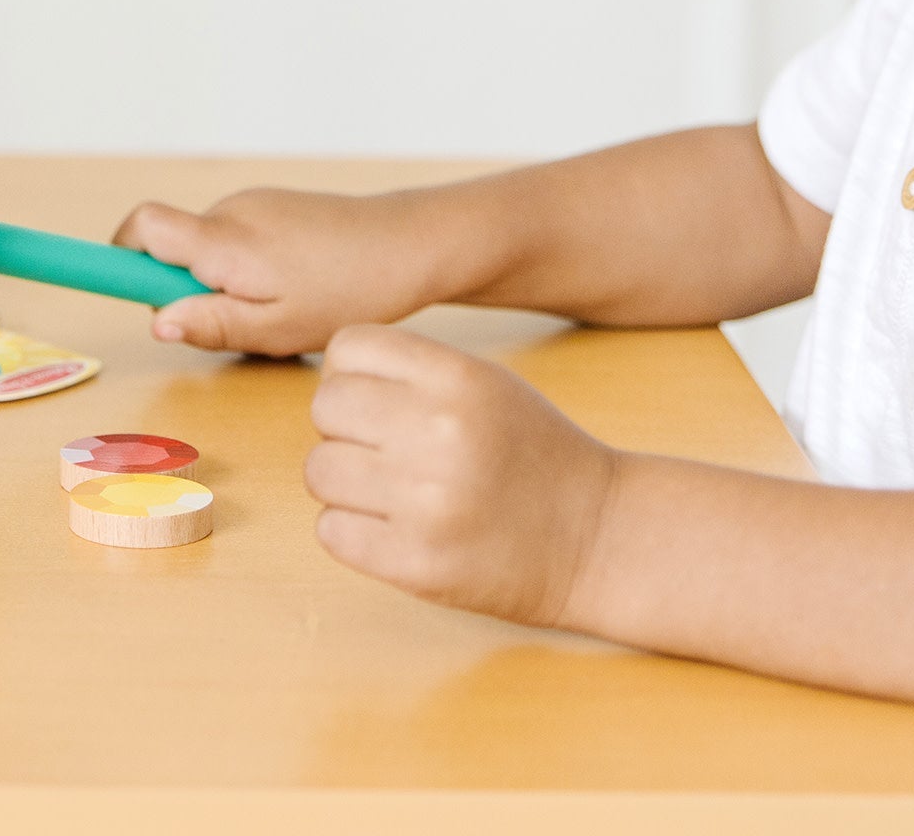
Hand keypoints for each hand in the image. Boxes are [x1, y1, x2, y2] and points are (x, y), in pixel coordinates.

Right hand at [111, 187, 451, 353]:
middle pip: (172, 244)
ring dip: (221, 281)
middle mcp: (231, 212)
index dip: (116, 253)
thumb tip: (154, 322)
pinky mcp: (275, 205)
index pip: (142, 227)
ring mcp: (254, 203)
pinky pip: (237, 239)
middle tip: (231, 324)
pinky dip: (247, 267)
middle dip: (182, 286)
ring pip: (208, 247)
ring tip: (277, 309)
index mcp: (224, 241)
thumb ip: (211, 323)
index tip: (109, 280)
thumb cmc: (346, 290)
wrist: (408, 244)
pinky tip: (293, 290)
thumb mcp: (276, 328)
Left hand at [305, 323, 616, 627]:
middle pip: (325, 408)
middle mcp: (439, 431)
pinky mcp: (417, 564)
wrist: (595, 537)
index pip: (346, 348)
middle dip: (343, 429)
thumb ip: (409, 370)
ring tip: (387, 491)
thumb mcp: (483, 382)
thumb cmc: (529, 452)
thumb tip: (325, 380)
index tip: (374, 401)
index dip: (349, 374)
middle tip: (379, 450)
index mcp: (457, 377)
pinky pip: (332, 531)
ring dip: (343, 483)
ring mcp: (426, 502)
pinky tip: (392, 528)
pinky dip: (352, 531)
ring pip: (318, 471)